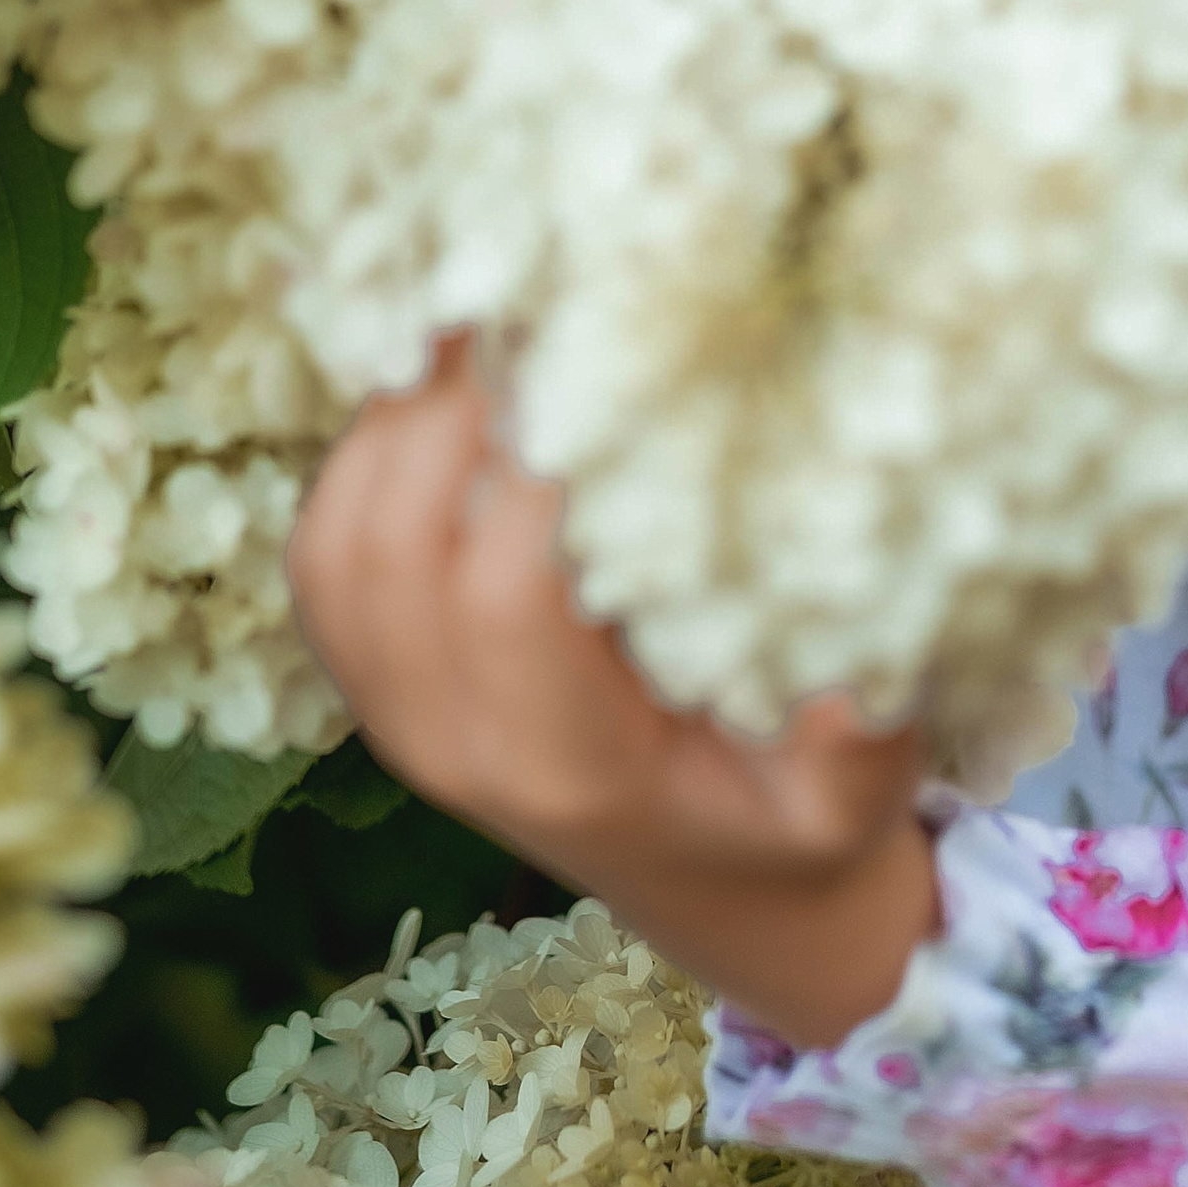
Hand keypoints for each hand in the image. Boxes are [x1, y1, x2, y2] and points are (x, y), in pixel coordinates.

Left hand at [287, 338, 939, 1047]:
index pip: (501, 597)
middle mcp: (451, 746)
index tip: (600, 354)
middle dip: (445, 406)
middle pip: (388, 550)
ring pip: (338, 540)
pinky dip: (364, 452)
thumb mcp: (854, 807)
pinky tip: (442, 380)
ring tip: (481, 314)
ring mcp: (398, 714)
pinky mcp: (381, 676)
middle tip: (525, 289)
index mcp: (564, 767)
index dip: (531, 469)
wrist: (723, 897)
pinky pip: (328, 548)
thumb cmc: (795, 827)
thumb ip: (859, 750)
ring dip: (393, 417)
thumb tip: (856, 675)